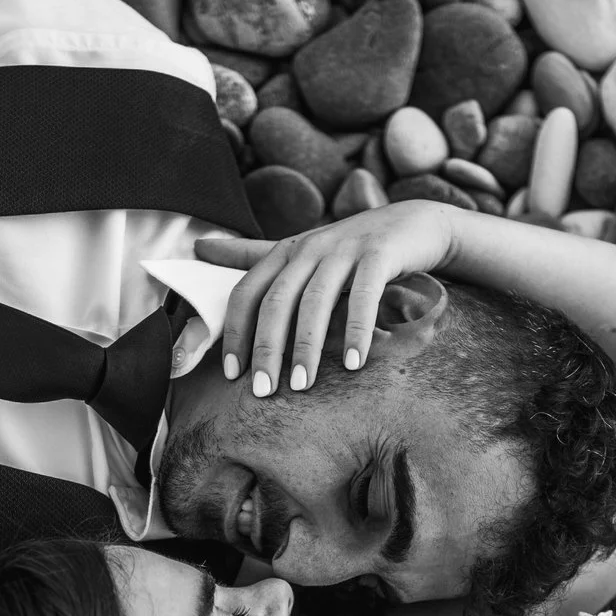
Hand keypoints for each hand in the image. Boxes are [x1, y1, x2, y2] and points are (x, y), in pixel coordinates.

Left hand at [193, 201, 460, 396]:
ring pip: (315, 300)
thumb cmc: (352, 246)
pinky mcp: (381, 253)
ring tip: (302, 386)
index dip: (236, 332)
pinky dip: (358, 329)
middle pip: (277, 300)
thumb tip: (198, 247)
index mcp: (287, 252)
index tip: (232, 374)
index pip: (248, 292)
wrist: (416, 223)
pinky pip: (364, 294)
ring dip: (306, 346)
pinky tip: (355, 363)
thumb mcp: (301, 250)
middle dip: (266, 348)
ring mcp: (346, 248)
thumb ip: (252, 254)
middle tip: (264, 392)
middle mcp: (310, 247)